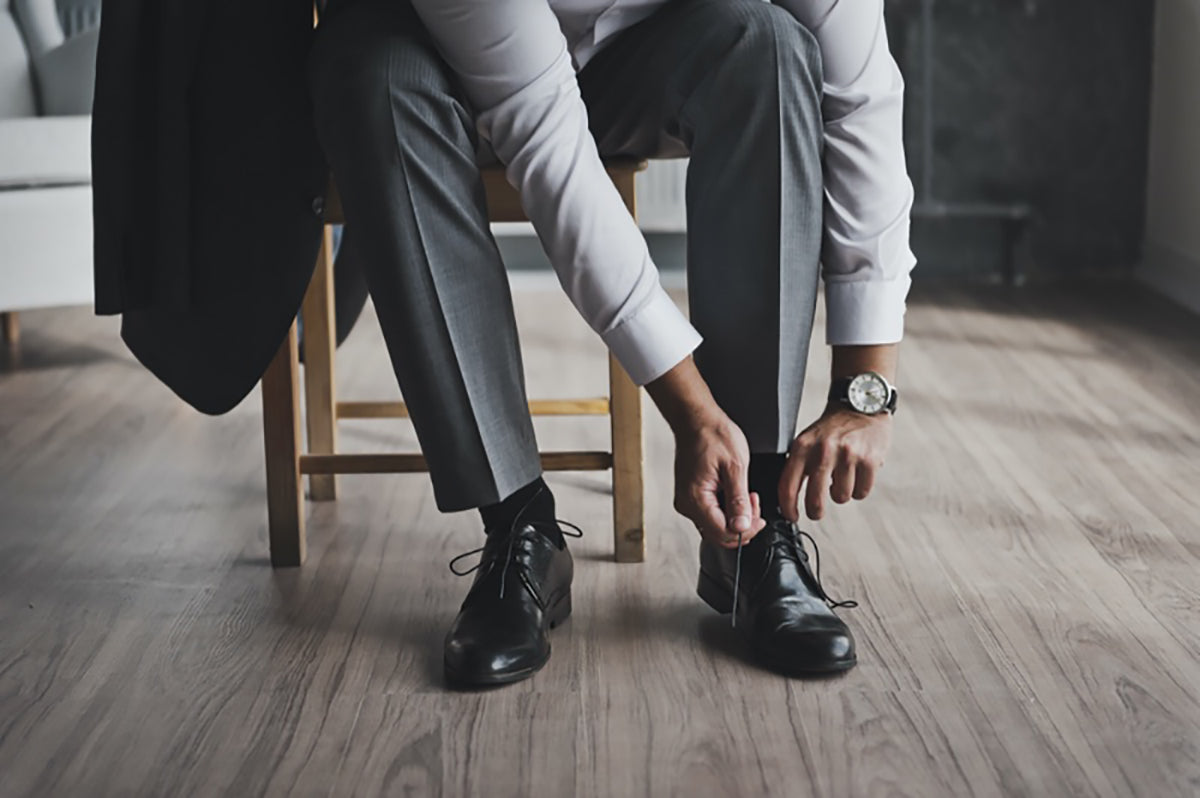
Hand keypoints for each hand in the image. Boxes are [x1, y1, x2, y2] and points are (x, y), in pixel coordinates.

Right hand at [672, 412, 766, 548]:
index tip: (759, 518)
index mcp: (696, 499)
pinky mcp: (691, 496)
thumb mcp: (735, 466)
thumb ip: (739, 500)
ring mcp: (687, 501)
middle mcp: (687, 504)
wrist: (696, 419)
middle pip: (718, 534)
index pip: (723, 533)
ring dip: (735, 518)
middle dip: (742, 526)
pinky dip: (726, 510)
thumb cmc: (713, 435)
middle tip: (755, 506)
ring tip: (747, 497)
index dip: (745, 530)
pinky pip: (710, 514)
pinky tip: (735, 495)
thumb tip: (742, 527)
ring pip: (715, 526)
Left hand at [778, 403, 892, 521]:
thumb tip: (789, 500)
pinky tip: (858, 474)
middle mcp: (824, 451)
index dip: (788, 508)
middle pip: (815, 500)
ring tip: (843, 476)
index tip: (792, 516)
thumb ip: (799, 465)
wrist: (862, 402)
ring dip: (842, 493)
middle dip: (815, 511)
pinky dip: (860, 489)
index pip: (788, 486)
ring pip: (841, 498)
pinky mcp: (869, 460)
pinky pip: (861, 492)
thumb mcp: (807, 439)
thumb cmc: (833, 428)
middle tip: (816, 511)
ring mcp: (847, 455)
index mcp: (803, 447)